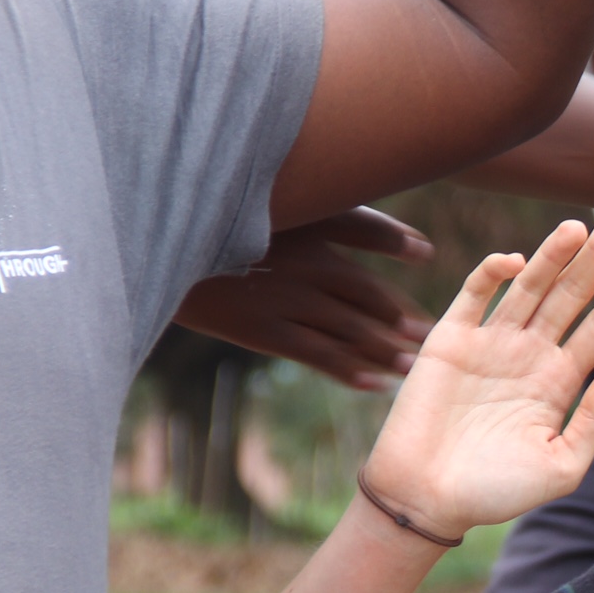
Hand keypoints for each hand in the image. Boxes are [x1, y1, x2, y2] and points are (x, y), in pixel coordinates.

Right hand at [173, 208, 433, 390]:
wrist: (154, 248)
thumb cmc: (223, 220)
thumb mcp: (286, 209)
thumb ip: (352, 220)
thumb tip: (427, 249)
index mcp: (307, 220)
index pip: (372, 232)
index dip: (404, 248)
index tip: (429, 257)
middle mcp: (303, 261)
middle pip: (369, 292)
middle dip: (405, 317)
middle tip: (439, 336)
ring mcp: (284, 299)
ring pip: (350, 328)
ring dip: (387, 349)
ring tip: (417, 366)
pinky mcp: (261, 330)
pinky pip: (316, 355)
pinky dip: (349, 370)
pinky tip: (377, 383)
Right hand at [360, 207, 593, 539]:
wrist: (427, 500)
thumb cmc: (496, 491)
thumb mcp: (563, 466)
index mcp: (561, 381)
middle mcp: (530, 354)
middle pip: (572, 294)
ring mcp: (491, 343)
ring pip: (530, 287)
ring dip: (554, 255)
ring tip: (581, 225)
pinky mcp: (450, 340)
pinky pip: (475, 296)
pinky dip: (494, 274)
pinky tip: (519, 261)